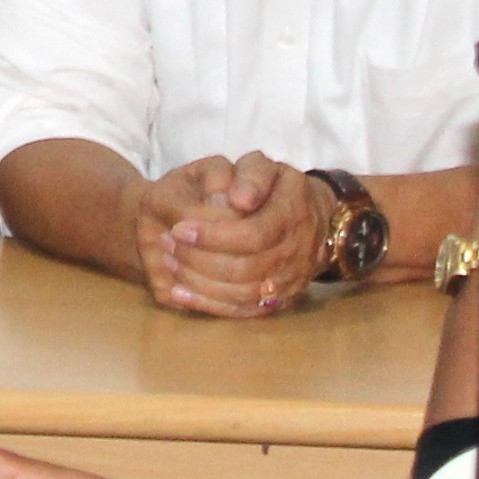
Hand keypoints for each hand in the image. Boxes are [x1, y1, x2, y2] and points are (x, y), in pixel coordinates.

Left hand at [131, 152, 324, 314]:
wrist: (313, 216)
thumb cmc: (276, 187)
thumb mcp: (264, 168)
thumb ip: (252, 176)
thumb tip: (239, 199)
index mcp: (293, 216)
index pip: (252, 234)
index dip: (212, 235)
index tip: (177, 228)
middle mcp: (297, 253)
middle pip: (246, 268)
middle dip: (199, 258)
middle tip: (166, 244)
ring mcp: (292, 280)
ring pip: (243, 293)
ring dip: (200, 282)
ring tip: (168, 263)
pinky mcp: (281, 299)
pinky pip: (245, 310)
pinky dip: (209, 304)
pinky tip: (179, 292)